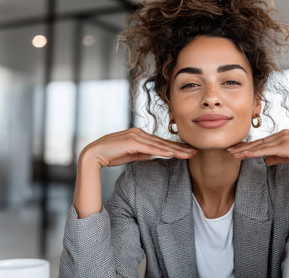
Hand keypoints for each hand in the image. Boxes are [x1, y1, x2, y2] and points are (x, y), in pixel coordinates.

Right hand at [74, 127, 196, 217]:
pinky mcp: (131, 142)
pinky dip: (161, 151)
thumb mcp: (132, 155)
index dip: (176, 147)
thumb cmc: (111, 156)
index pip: (161, 142)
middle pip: (163, 142)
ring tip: (188, 154)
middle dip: (180, 147)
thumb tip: (157, 154)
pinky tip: (172, 154)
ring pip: (159, 145)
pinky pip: (149, 148)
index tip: (189, 151)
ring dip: (175, 150)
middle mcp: (139, 133)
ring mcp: (135, 136)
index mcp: (140, 135)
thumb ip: (144, 153)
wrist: (93, 156)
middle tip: (195, 151)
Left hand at [228, 129, 288, 221]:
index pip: (262, 142)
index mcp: (282, 135)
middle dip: (242, 146)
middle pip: (257, 142)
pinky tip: (243, 155)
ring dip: (244, 150)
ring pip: (259, 146)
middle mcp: (281, 134)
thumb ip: (278, 157)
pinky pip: (264, 151)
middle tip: (229, 149)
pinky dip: (253, 153)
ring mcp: (282, 139)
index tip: (238, 148)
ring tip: (232, 153)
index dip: (249, 145)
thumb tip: (266, 160)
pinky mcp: (284, 146)